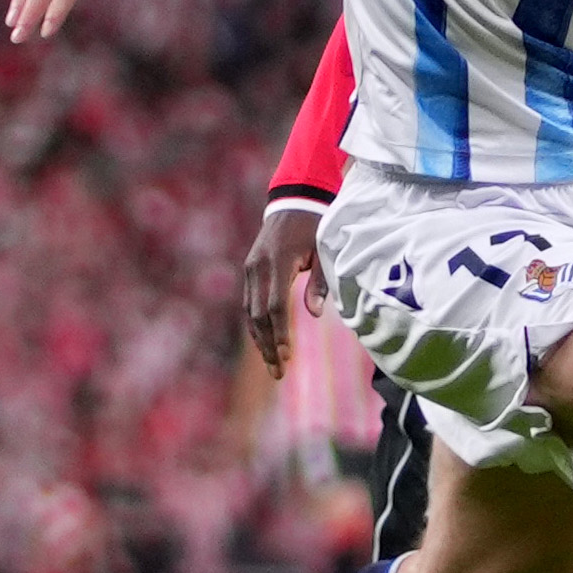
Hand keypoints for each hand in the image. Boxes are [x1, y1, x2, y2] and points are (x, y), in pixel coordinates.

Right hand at [240, 206, 328, 377]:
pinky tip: (264, 342)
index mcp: (277, 263)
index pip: (276, 307)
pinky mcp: (250, 269)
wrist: (294, 200)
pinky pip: (249, 302)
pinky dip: (256, 324)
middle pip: (259, 315)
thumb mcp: (322, 252)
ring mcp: (251, 268)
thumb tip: (315, 314)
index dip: (280, 334)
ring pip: (250, 312)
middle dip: (268, 345)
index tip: (287, 356)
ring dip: (260, 339)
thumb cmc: (315, 226)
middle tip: (278, 372)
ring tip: (271, 364)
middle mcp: (258, 267)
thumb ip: (320, 283)